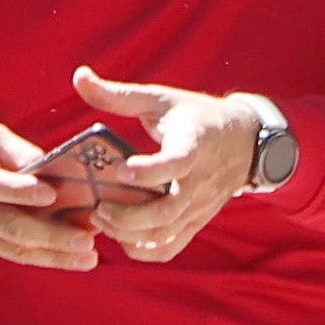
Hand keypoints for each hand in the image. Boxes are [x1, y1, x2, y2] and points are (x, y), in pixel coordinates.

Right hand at [0, 126, 98, 270]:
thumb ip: (21, 150)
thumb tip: (59, 167)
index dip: (21, 191)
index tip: (51, 194)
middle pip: (12, 227)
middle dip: (52, 234)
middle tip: (87, 237)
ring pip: (15, 249)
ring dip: (54, 255)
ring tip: (88, 257)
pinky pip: (10, 254)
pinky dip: (42, 258)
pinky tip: (69, 258)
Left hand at [70, 66, 268, 262]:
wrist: (246, 140)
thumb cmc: (194, 116)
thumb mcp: (161, 99)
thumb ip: (118, 95)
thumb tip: (79, 76)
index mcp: (194, 144)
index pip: (178, 162)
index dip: (151, 170)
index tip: (122, 170)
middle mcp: (201, 179)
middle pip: (167, 210)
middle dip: (127, 215)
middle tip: (97, 207)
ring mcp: (200, 205)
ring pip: (166, 232)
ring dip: (129, 233)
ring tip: (102, 219)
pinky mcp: (197, 221)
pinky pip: (170, 247)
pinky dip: (143, 249)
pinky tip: (121, 236)